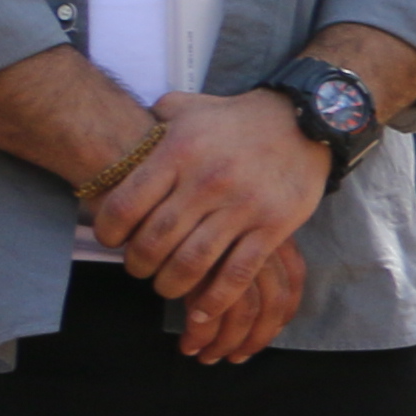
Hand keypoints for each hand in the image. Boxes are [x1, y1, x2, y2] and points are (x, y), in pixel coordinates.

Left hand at [89, 90, 334, 361]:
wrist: (306, 120)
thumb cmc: (239, 119)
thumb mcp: (190, 108)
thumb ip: (154, 118)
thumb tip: (128, 126)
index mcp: (179, 152)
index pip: (126, 205)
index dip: (109, 232)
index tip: (111, 240)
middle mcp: (208, 181)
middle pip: (156, 240)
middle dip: (139, 264)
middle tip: (138, 268)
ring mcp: (243, 206)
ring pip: (193, 261)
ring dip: (172, 284)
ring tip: (168, 286)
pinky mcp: (273, 225)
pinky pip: (238, 272)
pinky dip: (216, 297)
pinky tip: (202, 308)